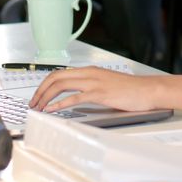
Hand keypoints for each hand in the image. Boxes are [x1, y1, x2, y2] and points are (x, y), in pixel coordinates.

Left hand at [28, 67, 162, 112]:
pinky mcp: (100, 93)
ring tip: (38, 107)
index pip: (60, 73)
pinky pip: (74, 97)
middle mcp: (89, 73)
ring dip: (46, 96)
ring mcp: (94, 82)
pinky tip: (52, 110)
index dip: (45, 84)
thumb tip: (77, 96)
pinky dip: (60, 104)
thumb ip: (91, 88)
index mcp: (90, 71)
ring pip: (61, 84)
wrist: (148, 90)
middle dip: (40, 90)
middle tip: (33, 103)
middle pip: (56, 77)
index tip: (38, 96)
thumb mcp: (107, 85)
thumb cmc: (131, 90)